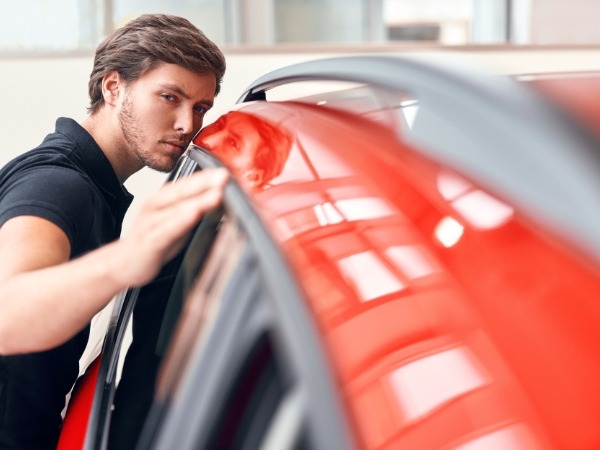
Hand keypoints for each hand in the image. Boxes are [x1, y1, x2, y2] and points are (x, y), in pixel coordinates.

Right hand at [115, 167, 227, 286]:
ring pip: (176, 209)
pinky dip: (181, 222)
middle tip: (224, 176)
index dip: (207, 177)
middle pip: (182, 191)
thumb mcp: (177, 223)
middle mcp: (155, 207)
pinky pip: (166, 230)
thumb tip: (221, 200)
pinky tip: (194, 215)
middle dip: (204, 183)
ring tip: (216, 194)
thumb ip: (196, 211)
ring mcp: (151, 223)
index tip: (226, 171)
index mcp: (163, 200)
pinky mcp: (149, 241)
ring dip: (198, 201)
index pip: (188, 184)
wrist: (124, 263)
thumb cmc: (153, 240)